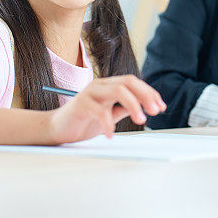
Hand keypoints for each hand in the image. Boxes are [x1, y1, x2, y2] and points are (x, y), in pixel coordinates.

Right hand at [48, 75, 165, 143]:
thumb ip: (124, 108)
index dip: (149, 93)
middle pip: (128, 82)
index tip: (161, 107)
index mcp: (109, 86)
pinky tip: (111, 134)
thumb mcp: (110, 114)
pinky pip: (100, 111)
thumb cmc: (84, 122)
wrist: (57, 129)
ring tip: (141, 120)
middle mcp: (100, 85)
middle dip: (145, 95)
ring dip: (133, 105)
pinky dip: (108, 123)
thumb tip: (146, 107)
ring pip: (118, 91)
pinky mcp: (80, 104)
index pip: (133, 82)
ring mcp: (90, 93)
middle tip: (155, 111)